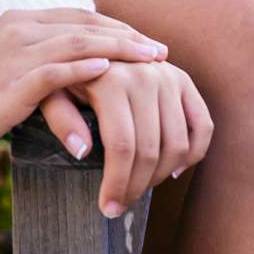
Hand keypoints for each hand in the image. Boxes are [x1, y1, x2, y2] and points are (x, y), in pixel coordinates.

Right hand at [0, 8, 168, 161]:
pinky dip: (83, 68)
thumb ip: (44, 60)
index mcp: (20, 20)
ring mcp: (13, 53)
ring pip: (76, 43)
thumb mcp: (12, 66)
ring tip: (150, 60)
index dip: (117, 27)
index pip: (79, 17)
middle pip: (85, 25)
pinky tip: (109, 69)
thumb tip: (86, 68)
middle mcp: (18, 28)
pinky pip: (53, 71)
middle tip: (161, 50)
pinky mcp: (9, 82)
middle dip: (128, 37)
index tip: (147, 41)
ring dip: (119, 50)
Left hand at [67, 59, 213, 218]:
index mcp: (111, 80)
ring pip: (177, 144)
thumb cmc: (66, 76)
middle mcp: (145, 76)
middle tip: (121, 204)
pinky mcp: (183, 80)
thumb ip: (61, 120)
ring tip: (140, 186)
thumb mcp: (50, 92)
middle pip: (150, 150)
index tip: (107, 207)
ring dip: (161, 176)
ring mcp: (168, 77)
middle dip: (136, 186)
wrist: (90, 46)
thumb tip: (83, 151)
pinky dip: (193, 154)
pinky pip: (202, 125)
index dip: (117, 183)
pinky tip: (173, 170)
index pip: (122, 146)